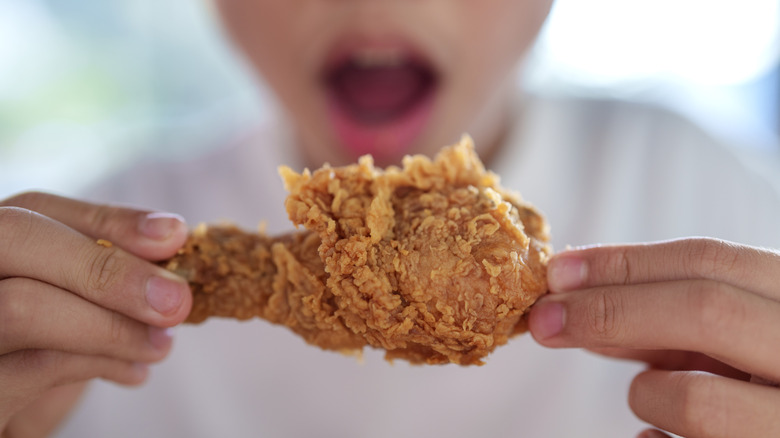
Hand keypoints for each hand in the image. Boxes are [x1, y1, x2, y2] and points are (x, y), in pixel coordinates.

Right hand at [0, 192, 191, 436]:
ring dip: (113, 327)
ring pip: (22, 307)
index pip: (34, 210)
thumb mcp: (76, 296)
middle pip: (17, 239)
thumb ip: (108, 263)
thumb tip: (171, 235)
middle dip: (109, 270)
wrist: (14, 419)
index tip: (174, 235)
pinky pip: (32, 367)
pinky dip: (97, 365)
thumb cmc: (45, 348)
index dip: (108, 220)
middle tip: (175, 302)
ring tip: (161, 344)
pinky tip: (133, 371)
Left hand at [528, 237, 779, 437]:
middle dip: (609, 309)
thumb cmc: (760, 373)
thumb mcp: (727, 335)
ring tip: (648, 394)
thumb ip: (665, 319)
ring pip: (695, 399)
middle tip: (544, 320)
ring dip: (645, 392)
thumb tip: (574, 305)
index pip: (711, 261)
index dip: (624, 262)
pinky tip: (654, 437)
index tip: (559, 272)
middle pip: (705, 309)